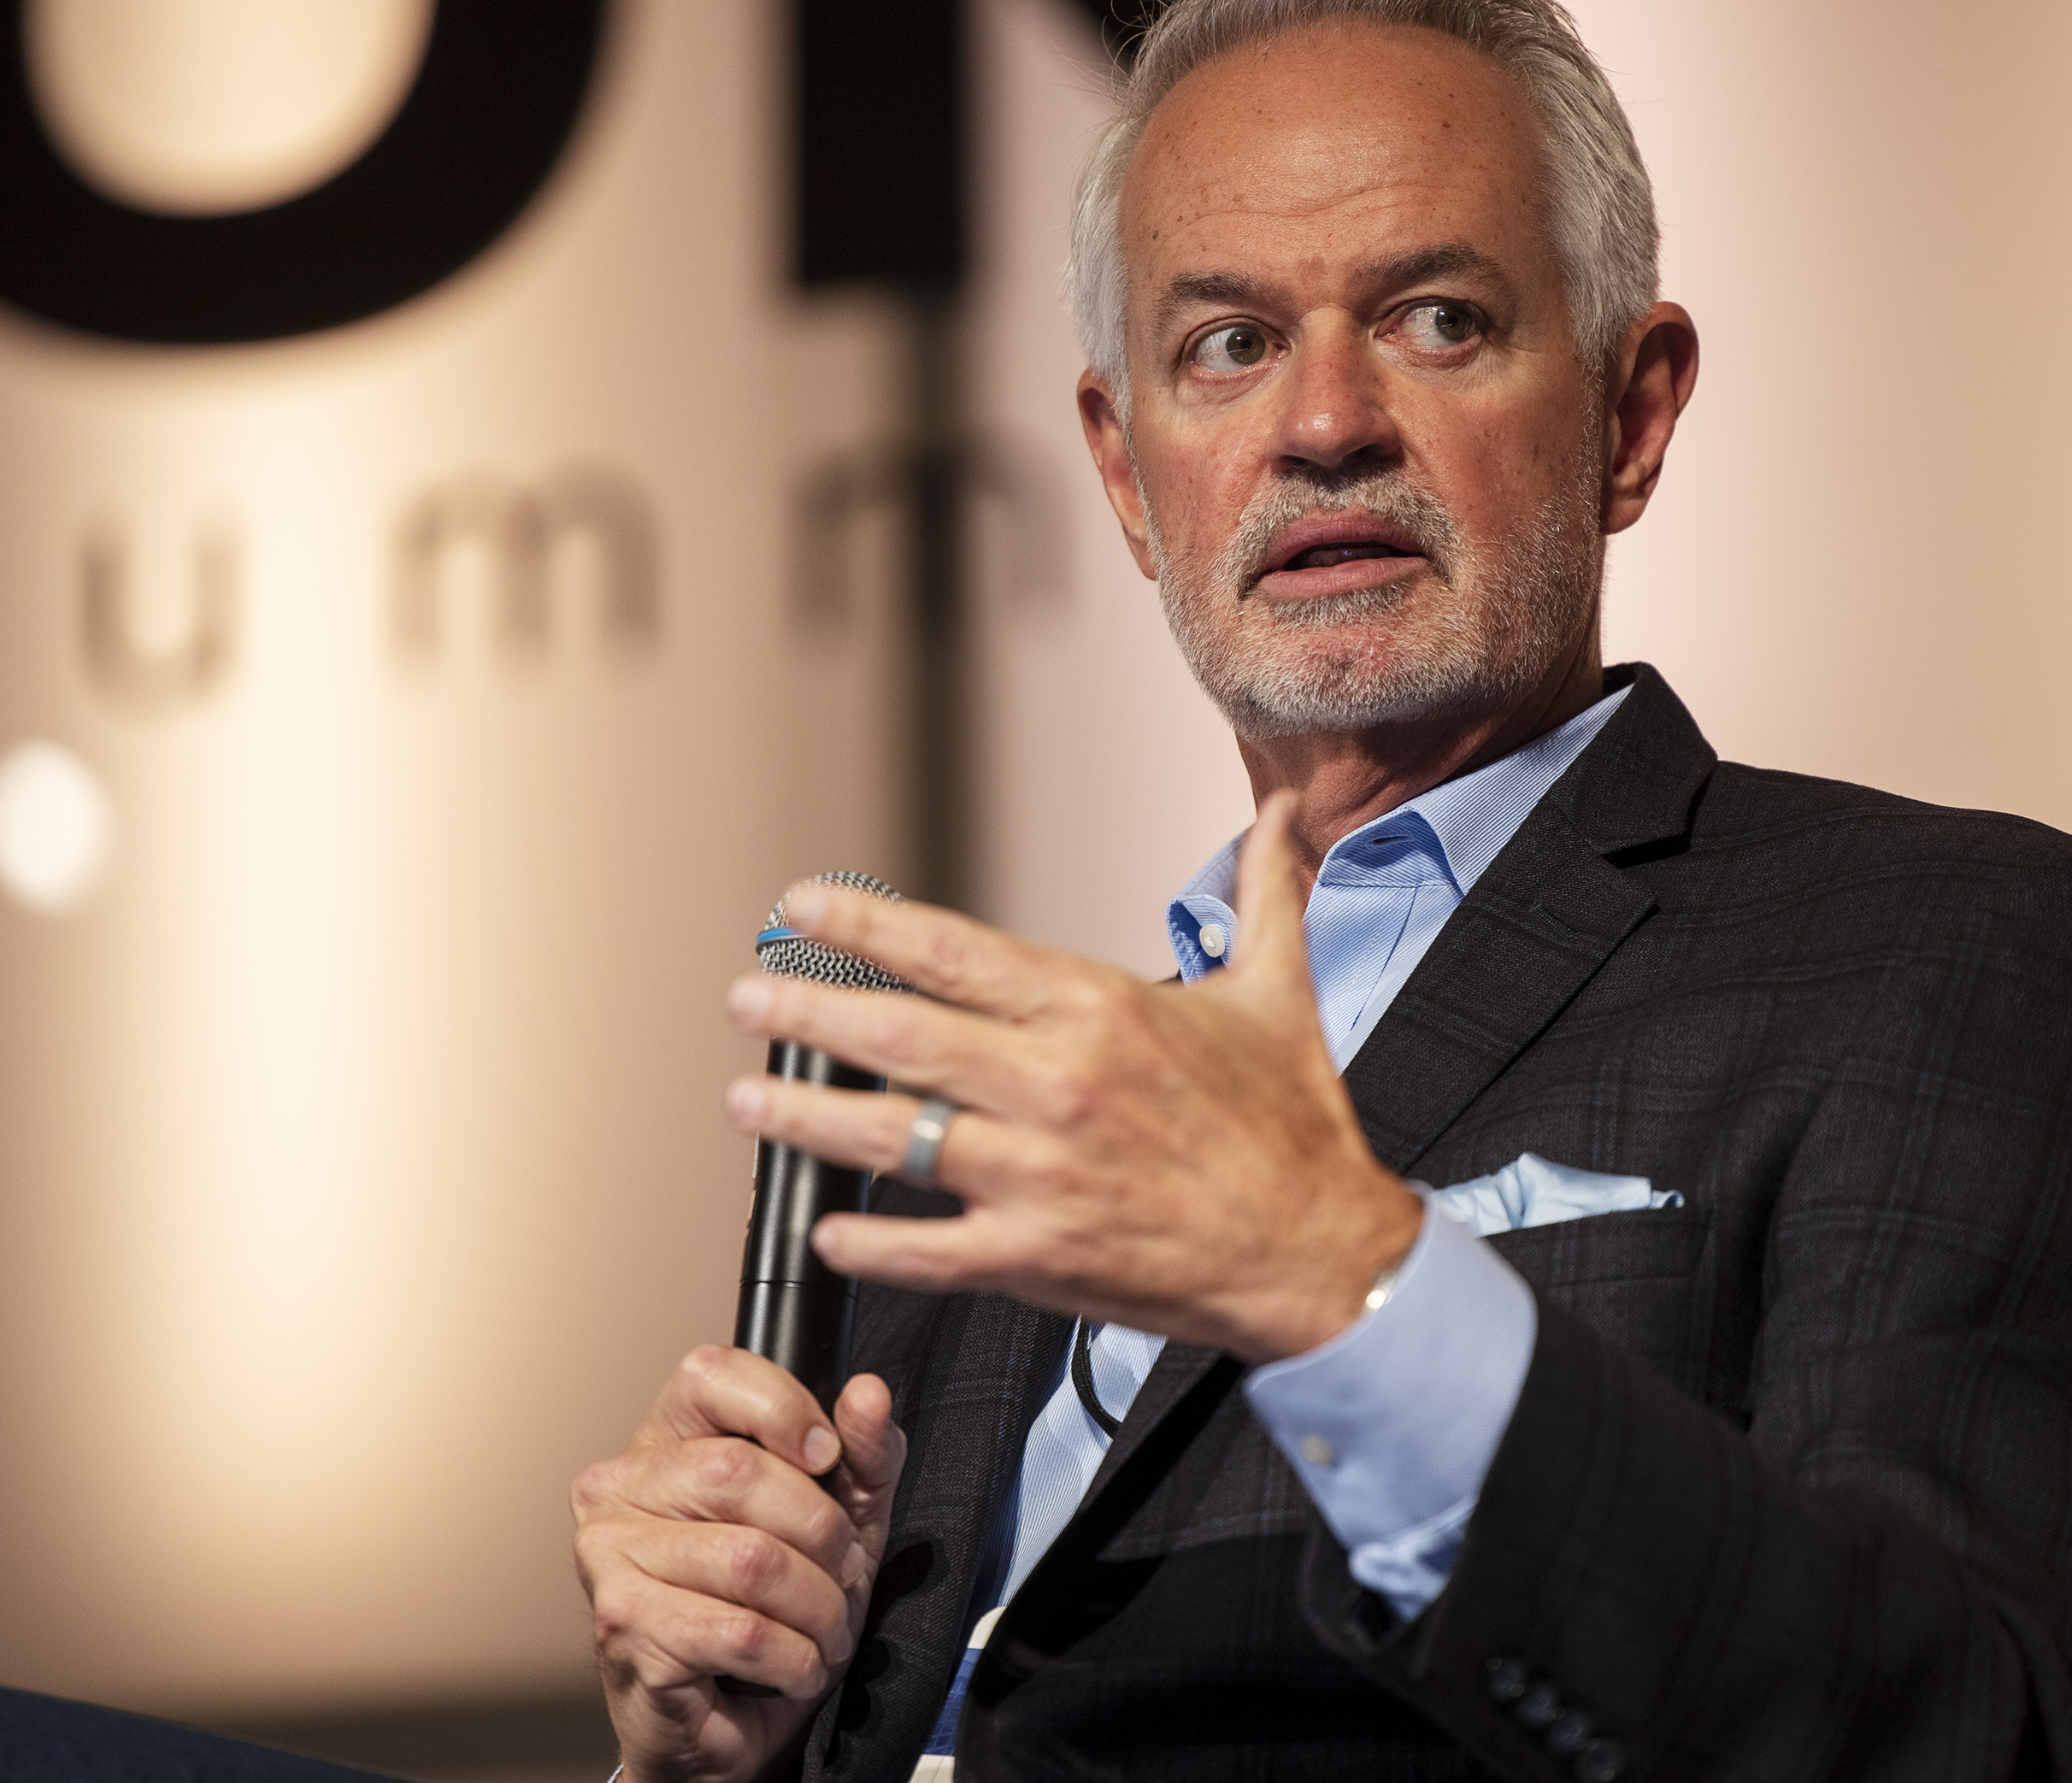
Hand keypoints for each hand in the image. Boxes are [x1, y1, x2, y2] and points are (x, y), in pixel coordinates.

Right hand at [571, 1347, 906, 1782]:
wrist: (728, 1722)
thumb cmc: (772, 1607)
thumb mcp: (839, 1514)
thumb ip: (862, 1452)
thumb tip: (868, 1394)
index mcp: (664, 1440)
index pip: (712, 1374)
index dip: (784, 1408)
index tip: (826, 1458)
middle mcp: (618, 1488)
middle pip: (741, 1472)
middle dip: (822, 1533)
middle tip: (842, 1572)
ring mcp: (609, 1557)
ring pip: (750, 1559)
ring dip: (817, 1607)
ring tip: (825, 1629)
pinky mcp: (624, 1627)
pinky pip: (739, 1630)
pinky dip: (792, 1656)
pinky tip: (794, 1665)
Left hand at [721, 791, 1423, 1361]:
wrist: (1324, 1252)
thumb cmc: (1295, 1127)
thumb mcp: (1280, 990)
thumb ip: (1262, 894)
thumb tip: (1279, 813)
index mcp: (1101, 1010)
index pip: (952, 949)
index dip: (862, 923)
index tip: (802, 907)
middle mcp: (1060, 1085)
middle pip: (899, 1035)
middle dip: (806, 1010)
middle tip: (747, 997)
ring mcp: (1042, 1175)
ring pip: (892, 1137)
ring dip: (808, 1116)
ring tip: (749, 1102)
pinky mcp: (1040, 1258)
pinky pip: (927, 1248)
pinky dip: (868, 1240)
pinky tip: (829, 1225)